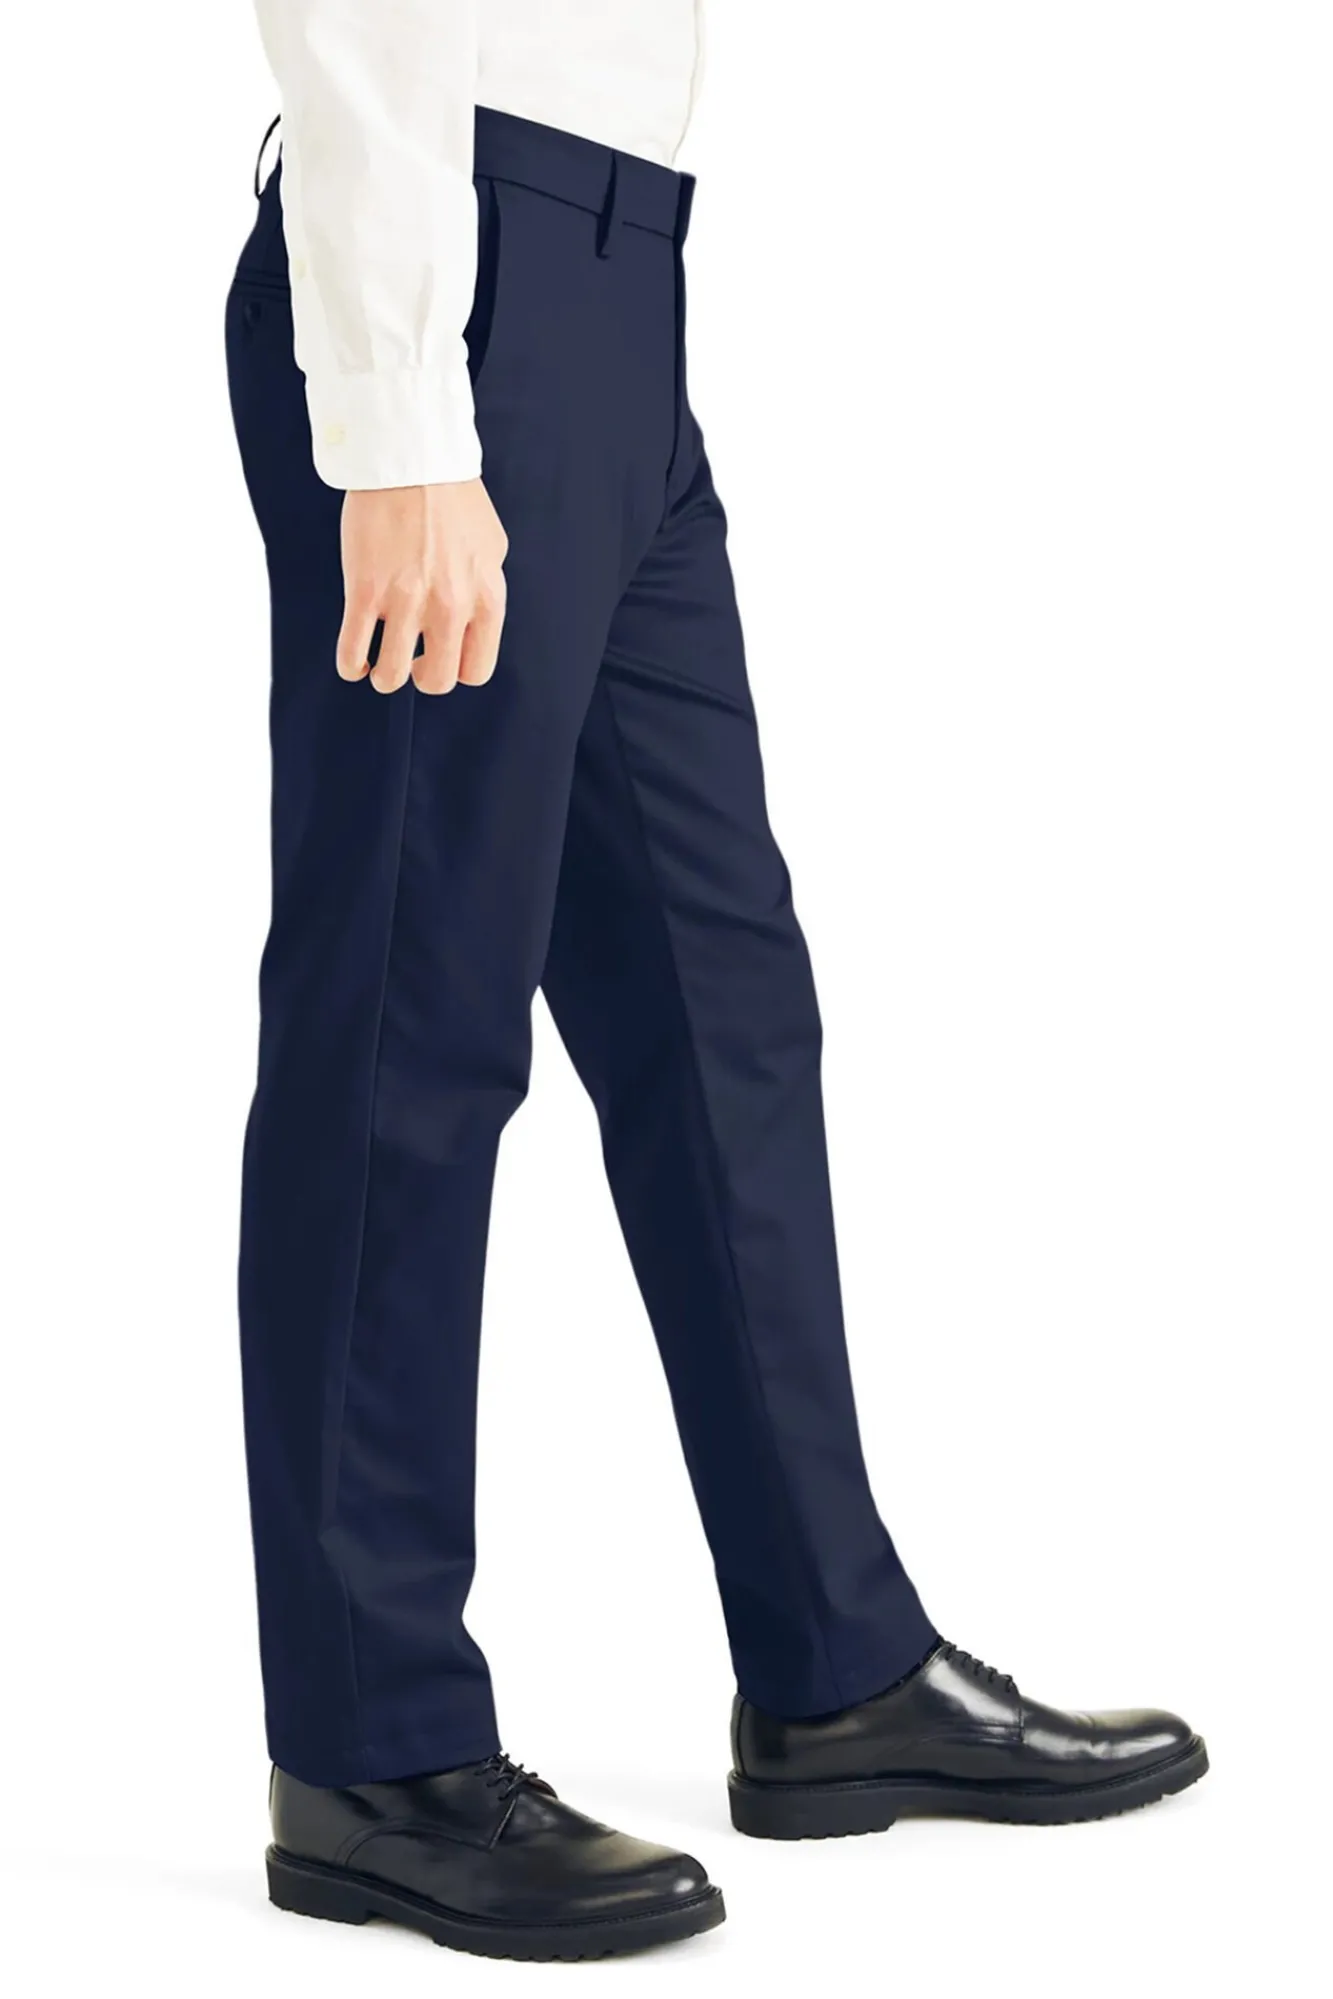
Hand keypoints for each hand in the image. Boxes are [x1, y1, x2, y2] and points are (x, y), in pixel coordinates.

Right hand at [336, 481, 508, 694]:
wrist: (411, 457)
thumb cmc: (452, 495)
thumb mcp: (491, 546)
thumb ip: (485, 587)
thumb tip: (474, 614)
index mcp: (486, 599)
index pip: (477, 670)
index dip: (456, 670)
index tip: (440, 657)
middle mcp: (451, 607)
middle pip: (437, 681)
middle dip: (421, 676)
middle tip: (409, 660)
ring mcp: (407, 602)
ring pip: (392, 675)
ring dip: (383, 675)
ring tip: (377, 663)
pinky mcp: (366, 590)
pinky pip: (353, 650)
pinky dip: (351, 664)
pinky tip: (353, 659)